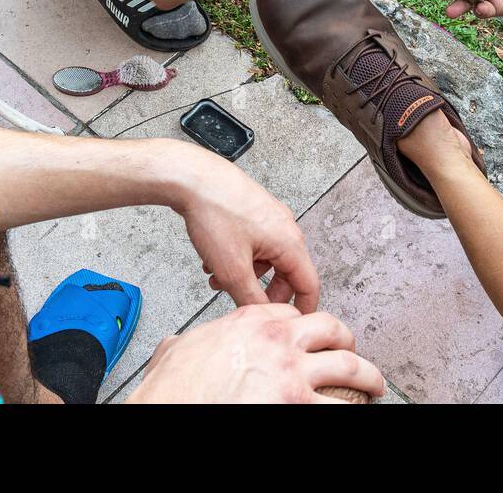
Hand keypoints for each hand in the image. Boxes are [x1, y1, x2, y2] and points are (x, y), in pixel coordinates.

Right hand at [127, 303, 385, 402]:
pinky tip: (358, 410)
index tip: (309, 334)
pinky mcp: (298, 403)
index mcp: (249, 321)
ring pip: (348, 364)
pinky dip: (353, 407)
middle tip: (351, 351)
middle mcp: (278, 340)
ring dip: (367, 374)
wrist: (170, 407)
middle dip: (345, 339)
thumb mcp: (178, 349)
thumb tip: (179, 345)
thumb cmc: (173, 387)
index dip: (304, 325)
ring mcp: (292, 372)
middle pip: (329, 328)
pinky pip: (340, 405)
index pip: (290, 313)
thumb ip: (189, 342)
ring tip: (375, 383)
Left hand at [177, 148, 319, 311]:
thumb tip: (262, 315)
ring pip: (265, 259)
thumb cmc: (216, 213)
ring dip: (244, 275)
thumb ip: (251, 299)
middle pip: (286, 273)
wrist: (193, 178)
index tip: (295, 325)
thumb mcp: (232, 269)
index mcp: (290, 242)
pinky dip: (237, 258)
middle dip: (263, 292)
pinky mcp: (253, 212)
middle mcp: (285, 228)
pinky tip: (213, 261)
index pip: (309, 285)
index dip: (303, 309)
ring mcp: (270, 218)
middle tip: (243, 304)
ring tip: (217, 279)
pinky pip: (254, 244)